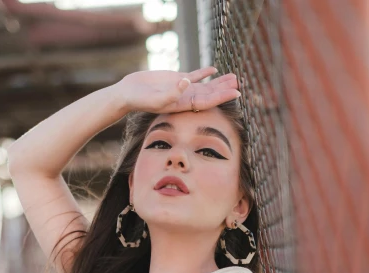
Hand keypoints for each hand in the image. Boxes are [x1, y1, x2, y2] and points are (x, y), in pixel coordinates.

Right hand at [114, 67, 239, 113]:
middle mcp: (186, 98)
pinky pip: (194, 76)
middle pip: (210, 94)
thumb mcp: (156, 98)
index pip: (208, 102)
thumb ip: (173, 92)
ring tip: (233, 77)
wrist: (129, 93)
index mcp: (183, 106)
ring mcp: (182, 88)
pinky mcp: (176, 78)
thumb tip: (188, 82)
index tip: (237, 93)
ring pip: (205, 85)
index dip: (223, 97)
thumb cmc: (141, 100)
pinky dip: (204, 73)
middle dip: (225, 89)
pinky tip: (214, 69)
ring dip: (219, 82)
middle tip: (240, 83)